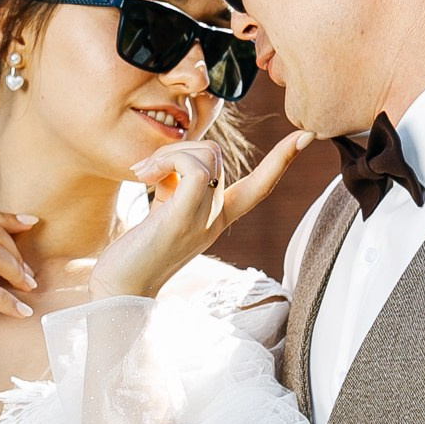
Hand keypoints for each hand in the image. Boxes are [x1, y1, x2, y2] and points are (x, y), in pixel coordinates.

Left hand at [89, 129, 314, 299]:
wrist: (118, 288)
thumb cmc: (134, 251)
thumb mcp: (166, 211)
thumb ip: (178, 186)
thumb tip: (175, 155)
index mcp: (217, 219)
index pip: (260, 186)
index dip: (282, 159)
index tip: (306, 135)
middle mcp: (217, 220)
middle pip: (216, 154)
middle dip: (178, 147)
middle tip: (145, 169)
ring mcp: (204, 220)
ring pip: (206, 155)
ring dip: (169, 152)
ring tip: (141, 173)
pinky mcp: (184, 219)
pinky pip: (194, 167)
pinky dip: (168, 159)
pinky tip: (143, 176)